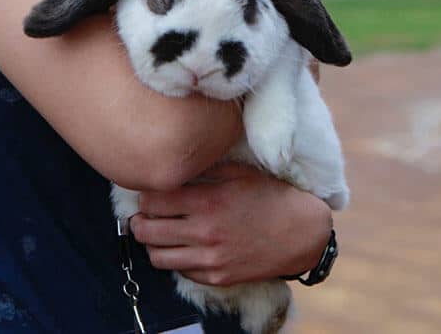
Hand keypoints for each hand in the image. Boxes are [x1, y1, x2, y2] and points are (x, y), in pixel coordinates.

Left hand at [130, 162, 332, 286]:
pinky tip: (181, 245)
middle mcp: (205, 232)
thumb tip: (175, 162)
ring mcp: (211, 259)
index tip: (148, 190)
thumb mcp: (238, 171)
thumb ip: (204, 167)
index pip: (153, 200)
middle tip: (142, 213)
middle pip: (147, 231)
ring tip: (156, 231)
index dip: (144, 194)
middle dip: (139, 220)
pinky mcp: (217, 277)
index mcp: (208, 200)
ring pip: (157, 257)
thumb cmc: (269, 196)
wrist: (300, 233)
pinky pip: (180, 271)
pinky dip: (174, 259)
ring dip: (151, 243)